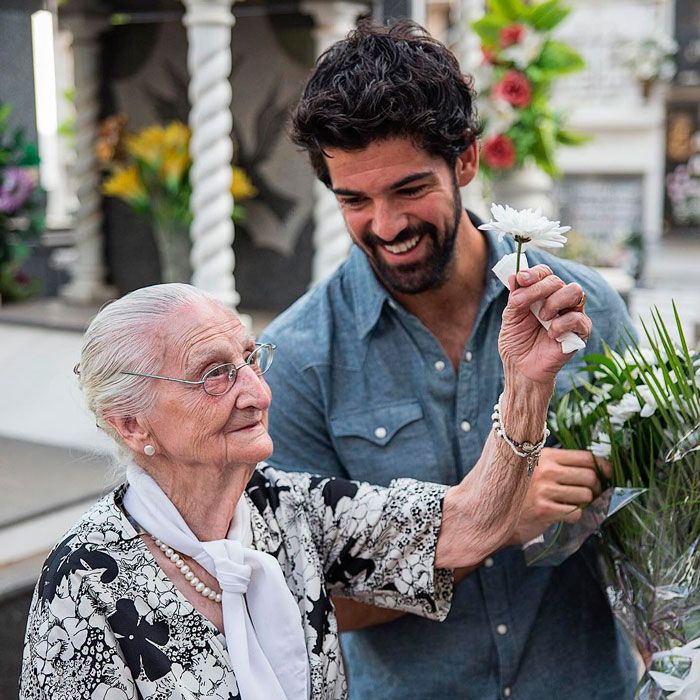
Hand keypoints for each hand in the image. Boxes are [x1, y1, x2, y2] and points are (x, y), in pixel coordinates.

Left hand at [499, 265, 591, 387]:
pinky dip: (562, 323)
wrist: (521, 368)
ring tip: (542, 318)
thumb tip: (515, 275)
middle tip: (521, 304)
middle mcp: (558, 301)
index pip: (544, 274)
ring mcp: (571, 314)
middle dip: (538, 289)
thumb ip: (515, 297)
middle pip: (557, 281)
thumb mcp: (510, 317)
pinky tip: (551, 334)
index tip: (521, 279)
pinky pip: (579, 318)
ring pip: (574, 291)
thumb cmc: (517, 342)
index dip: (534, 273)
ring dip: (554, 302)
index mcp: (542, 295)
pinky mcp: (580, 332)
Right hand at [508, 447, 611, 544]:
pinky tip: (563, 514)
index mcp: (545, 455)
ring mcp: (545, 490)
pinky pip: (576, 513)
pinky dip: (575, 515)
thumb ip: (557, 464)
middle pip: (590, 476)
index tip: (608, 474)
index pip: (585, 457)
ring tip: (575, 503)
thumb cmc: (518, 489)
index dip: (603, 466)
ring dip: (586, 503)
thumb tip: (593, 467)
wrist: (493, 511)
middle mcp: (546, 470)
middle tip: (593, 493)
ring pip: (586, 495)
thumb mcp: (533, 466)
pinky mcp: (545, 510)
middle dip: (597, 487)